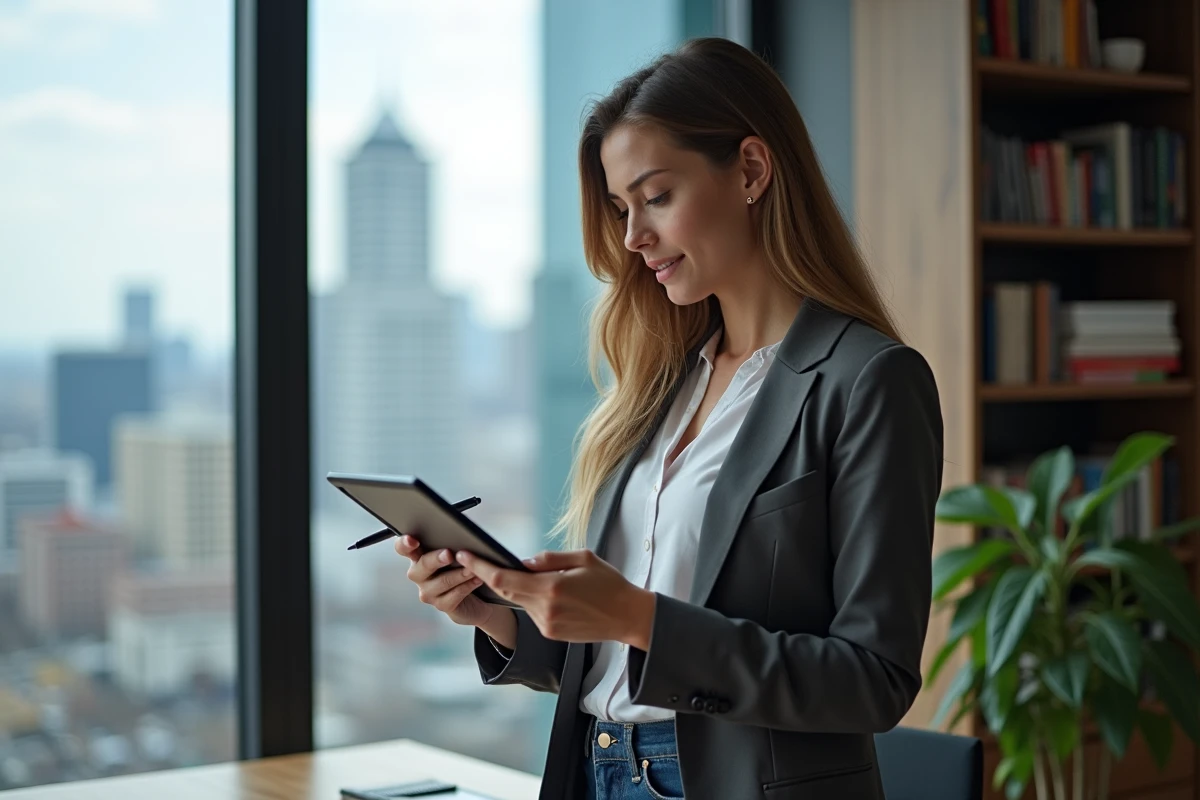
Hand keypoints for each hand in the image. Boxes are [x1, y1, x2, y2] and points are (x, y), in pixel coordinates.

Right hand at [395, 534, 493, 627]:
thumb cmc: (462, 567)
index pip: (403, 548)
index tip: (413, 540)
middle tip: (449, 554)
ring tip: (472, 568)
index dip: (404, 544)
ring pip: (442, 581)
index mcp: (418, 556)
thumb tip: (459, 537)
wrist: (478, 596)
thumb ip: (451, 544)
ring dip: (459, 573)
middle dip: (436, 559)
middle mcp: (419, 574)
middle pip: (422, 565)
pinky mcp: (442, 605)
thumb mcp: (456, 553)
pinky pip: (454, 595)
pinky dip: (467, 585)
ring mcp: (428, 592)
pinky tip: (477, 579)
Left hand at [455, 549, 654, 647]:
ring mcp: (546, 625)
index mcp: (550, 588)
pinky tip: (550, 592)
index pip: (503, 578)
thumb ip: (548, 559)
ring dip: (518, 587)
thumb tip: (522, 561)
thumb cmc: (609, 583)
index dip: (479, 567)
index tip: (464, 555)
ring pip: (520, 601)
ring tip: (529, 574)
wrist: (628, 617)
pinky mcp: (551, 633)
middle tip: (474, 559)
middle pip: (505, 590)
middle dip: (488, 575)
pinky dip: (533, 598)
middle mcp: (544, 610)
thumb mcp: (583, 558)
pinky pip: (533, 612)